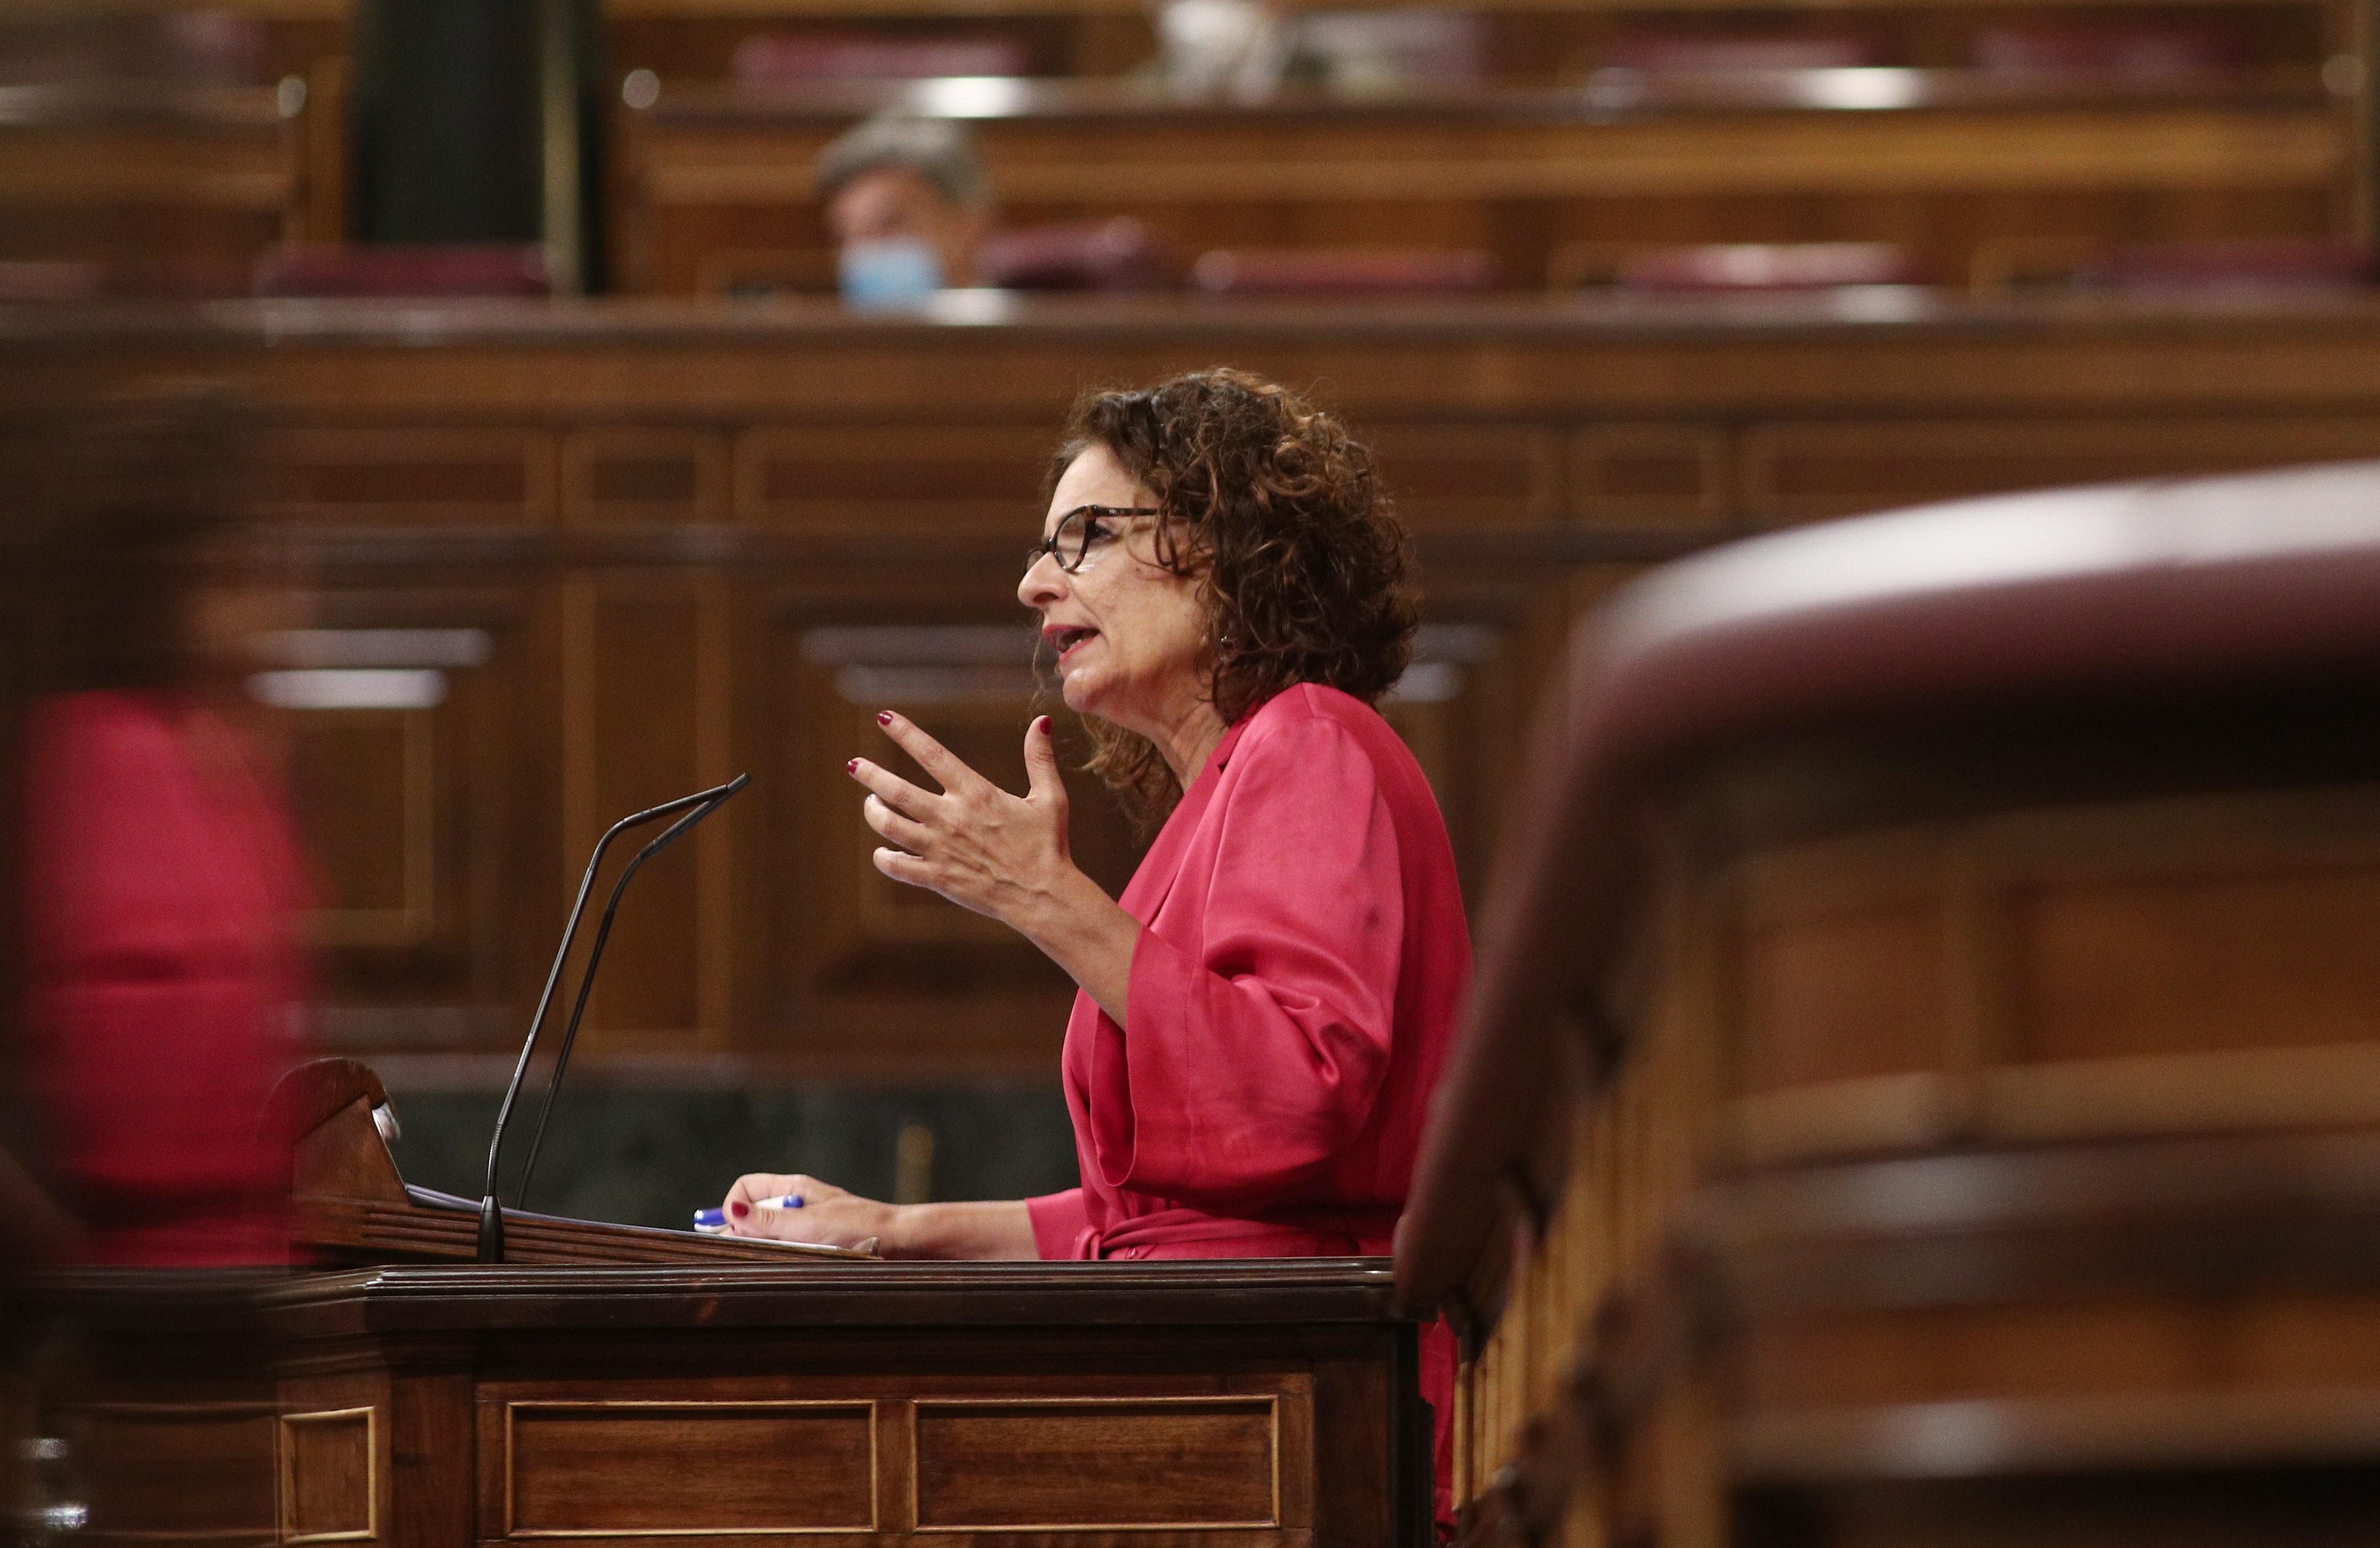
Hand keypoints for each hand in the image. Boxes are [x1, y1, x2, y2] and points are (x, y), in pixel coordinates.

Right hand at [721, 1172, 893, 1251]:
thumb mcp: (810, 1223)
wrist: (901, 1241)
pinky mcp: (813, 1244)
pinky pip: (784, 1250)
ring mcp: (804, 1225)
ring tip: (783, 1257)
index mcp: (793, 1189)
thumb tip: (733, 1211)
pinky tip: (793, 1264)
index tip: (739, 1230)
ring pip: (767, 1236)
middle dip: (747, 1233)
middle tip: (757, 1251)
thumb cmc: (860, 1226)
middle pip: (752, 1215)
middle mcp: (795, 1205)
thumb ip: (771, 1220)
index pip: (746, 1188)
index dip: (735, 1207)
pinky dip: (782, 1258)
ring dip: (766, 1249)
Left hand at [850, 712, 1077, 931]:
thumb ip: (1040, 759)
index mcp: (976, 794)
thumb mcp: (1050, 798)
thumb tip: (1043, 721)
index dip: (906, 733)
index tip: (884, 717)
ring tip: (870, 802)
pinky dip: (884, 859)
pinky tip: (883, 852)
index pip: (932, 754)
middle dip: (871, 775)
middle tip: (854, 765)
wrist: (1043, 896)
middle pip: (897, 791)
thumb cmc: (1048, 846)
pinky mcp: (938, 878)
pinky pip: (898, 867)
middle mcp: (951, 818)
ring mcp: (940, 849)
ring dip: (874, 812)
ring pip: (890, 827)